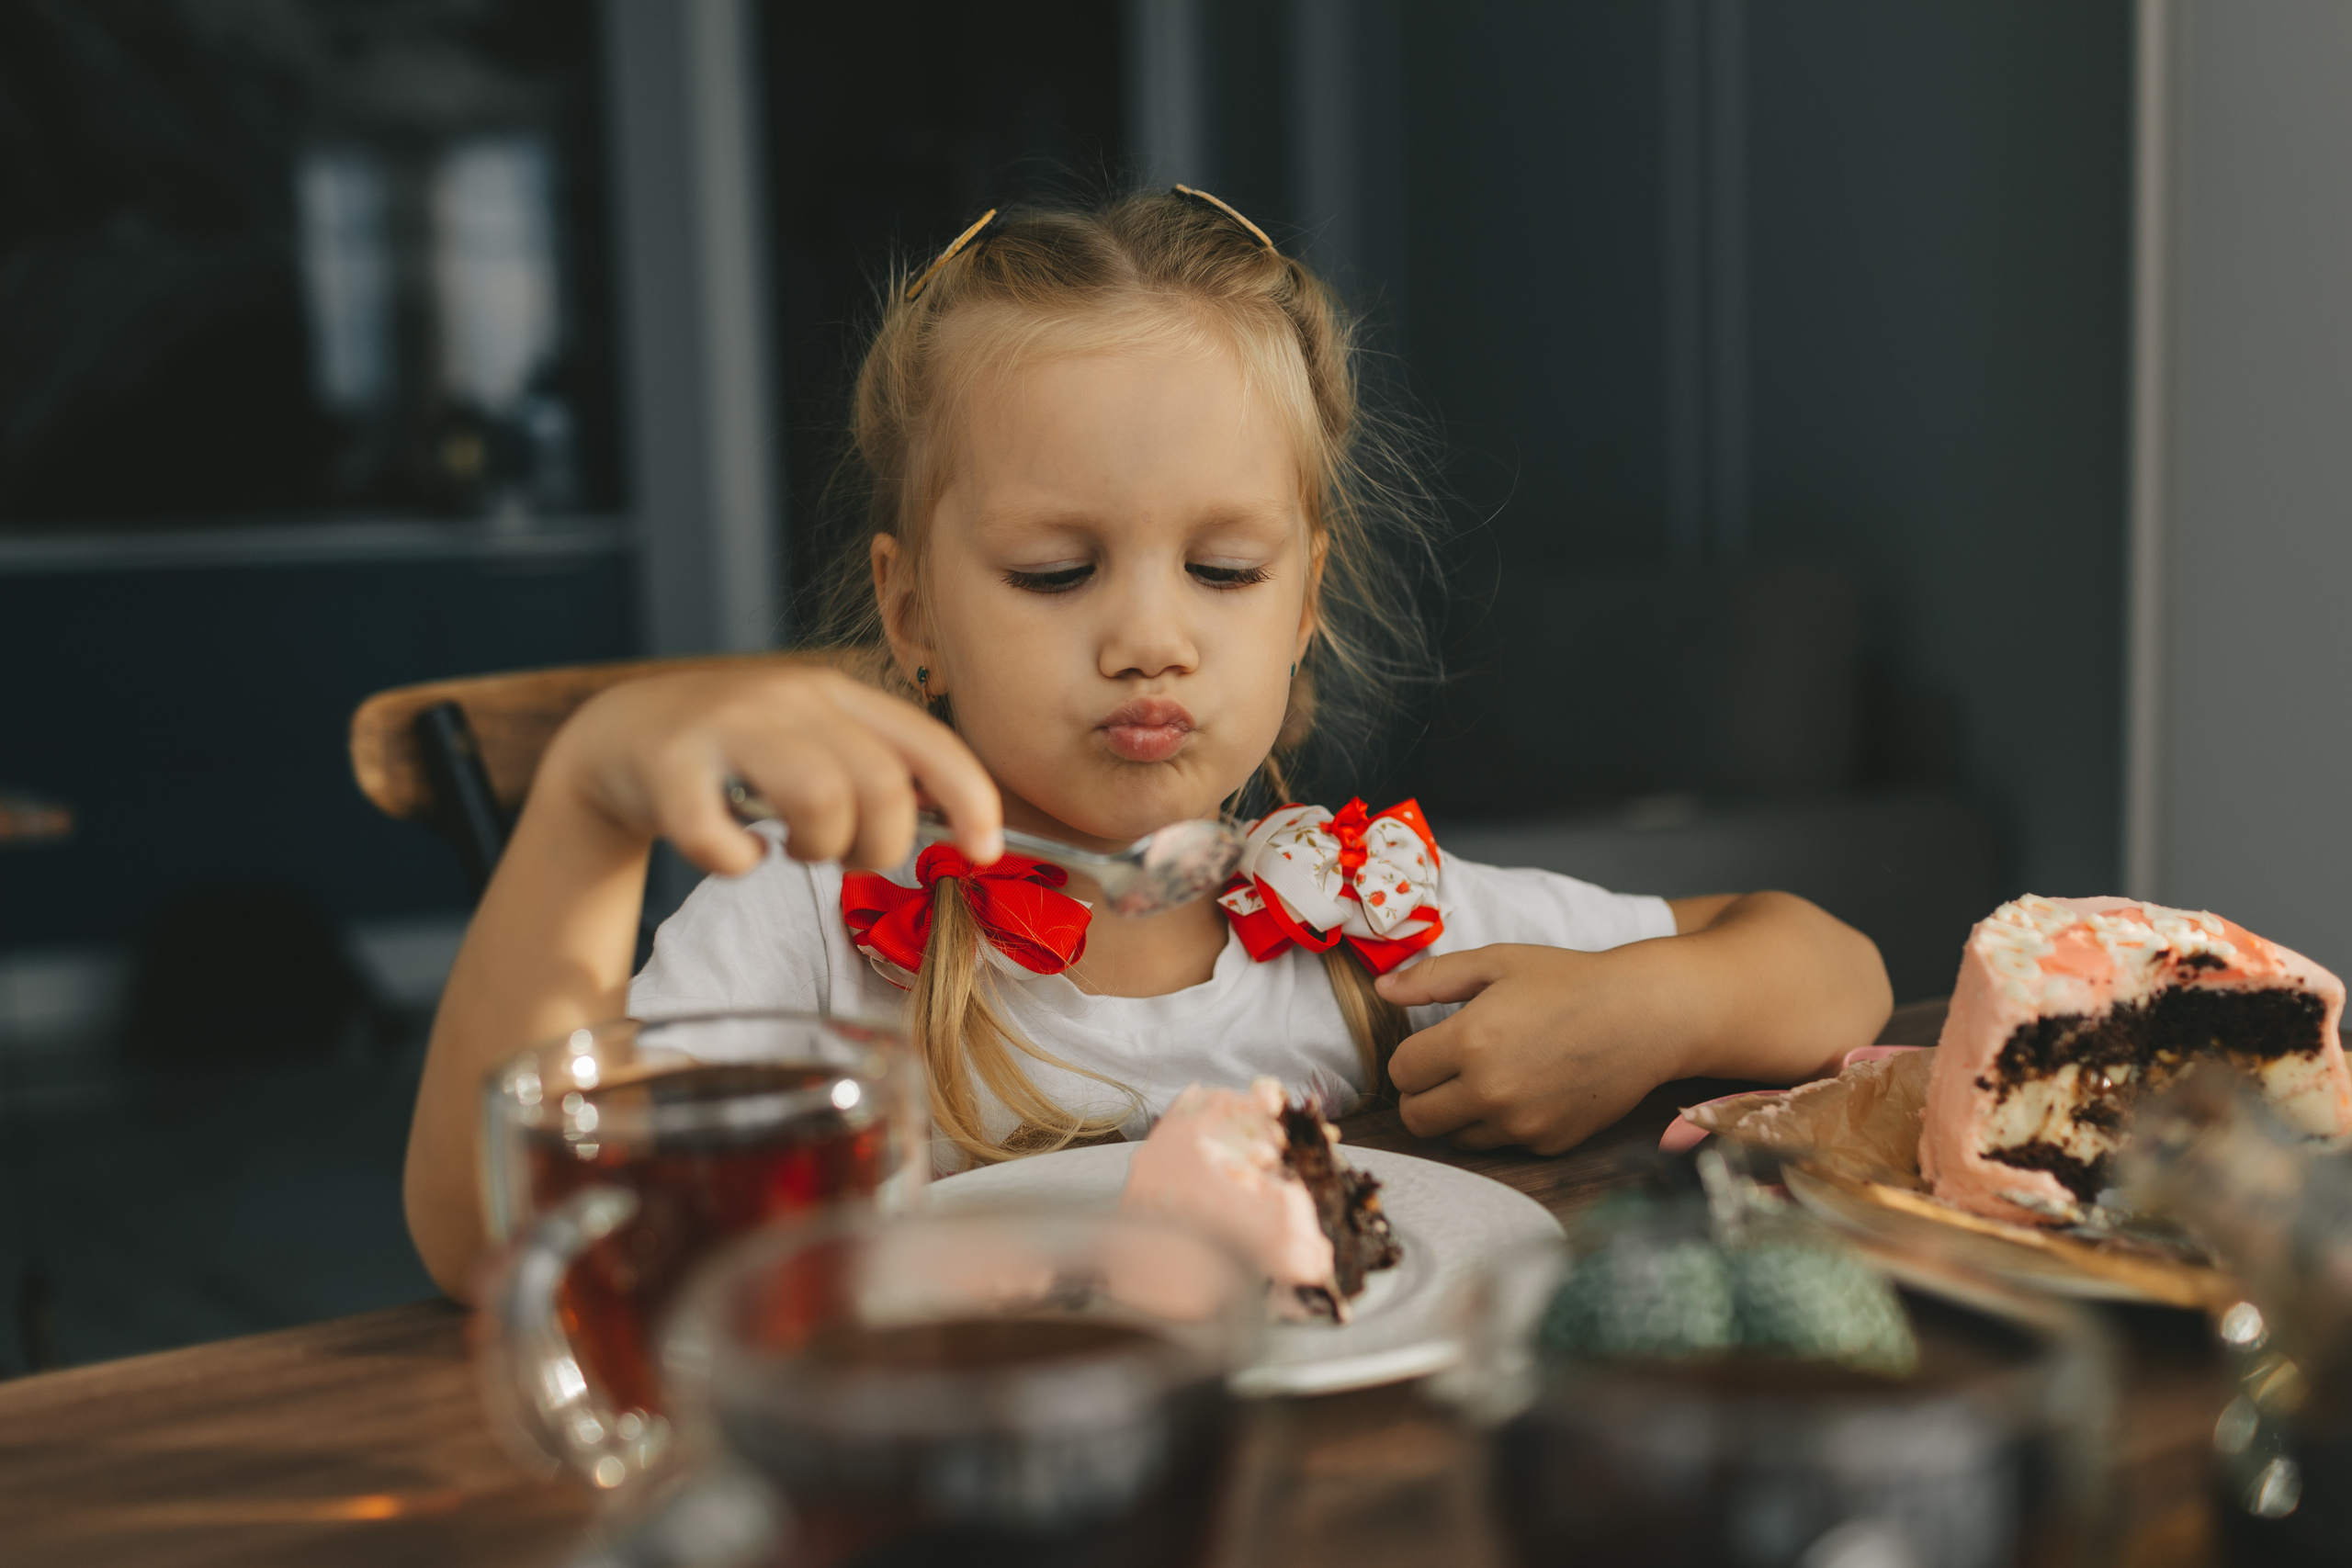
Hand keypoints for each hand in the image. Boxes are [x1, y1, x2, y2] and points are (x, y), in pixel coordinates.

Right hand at [544, 664, 1001, 875]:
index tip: (984, 850)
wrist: (620, 733)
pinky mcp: (668, 767)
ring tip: (796, 849)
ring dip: (819, 847)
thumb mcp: (814, 738)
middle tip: (847, 856)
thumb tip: (961, 821)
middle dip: (880, 843)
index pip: (928, 741)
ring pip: (818, 797)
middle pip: (880, 782)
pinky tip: (737, 854)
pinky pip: (720, 835)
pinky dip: (738, 863)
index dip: (971, 798)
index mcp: (837, 693)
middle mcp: (789, 699)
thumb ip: (879, 767)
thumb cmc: (738, 752)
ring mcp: (727, 727)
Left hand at [1375, 943, 1697, 1154]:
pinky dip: (1501, 1125)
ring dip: (1459, 1114)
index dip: (1411, 1057)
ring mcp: (1520, 1125)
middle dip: (1422, 1094)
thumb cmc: (1570, 981)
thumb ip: (1433, 977)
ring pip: (1455, 1138)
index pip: (1401, 1071)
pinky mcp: (1547, 1144)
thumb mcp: (1498, 962)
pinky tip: (1528, 1091)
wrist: (1645, 1016)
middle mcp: (1490, 1091)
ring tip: (1489, 1078)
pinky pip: (1500, 1145)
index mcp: (1469, 1041)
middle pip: (1417, 1118)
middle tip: (1446, 1070)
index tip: (1431, 1046)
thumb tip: (1383, 988)